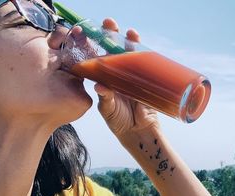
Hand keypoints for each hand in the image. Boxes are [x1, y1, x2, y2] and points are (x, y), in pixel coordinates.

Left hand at [93, 18, 158, 137]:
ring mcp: (133, 76)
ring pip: (130, 54)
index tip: (88, 32)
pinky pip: (146, 65)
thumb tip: (100, 87)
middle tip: (109, 23)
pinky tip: (142, 45)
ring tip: (130, 32)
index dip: (93, 44)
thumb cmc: (119, 121)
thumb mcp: (108, 110)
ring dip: (130, 41)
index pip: (97, 57)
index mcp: (104, 78)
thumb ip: (106, 98)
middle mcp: (117, 74)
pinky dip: (145, 54)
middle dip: (112, 35)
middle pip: (114, 50)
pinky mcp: (147, 80)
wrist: (139, 132)